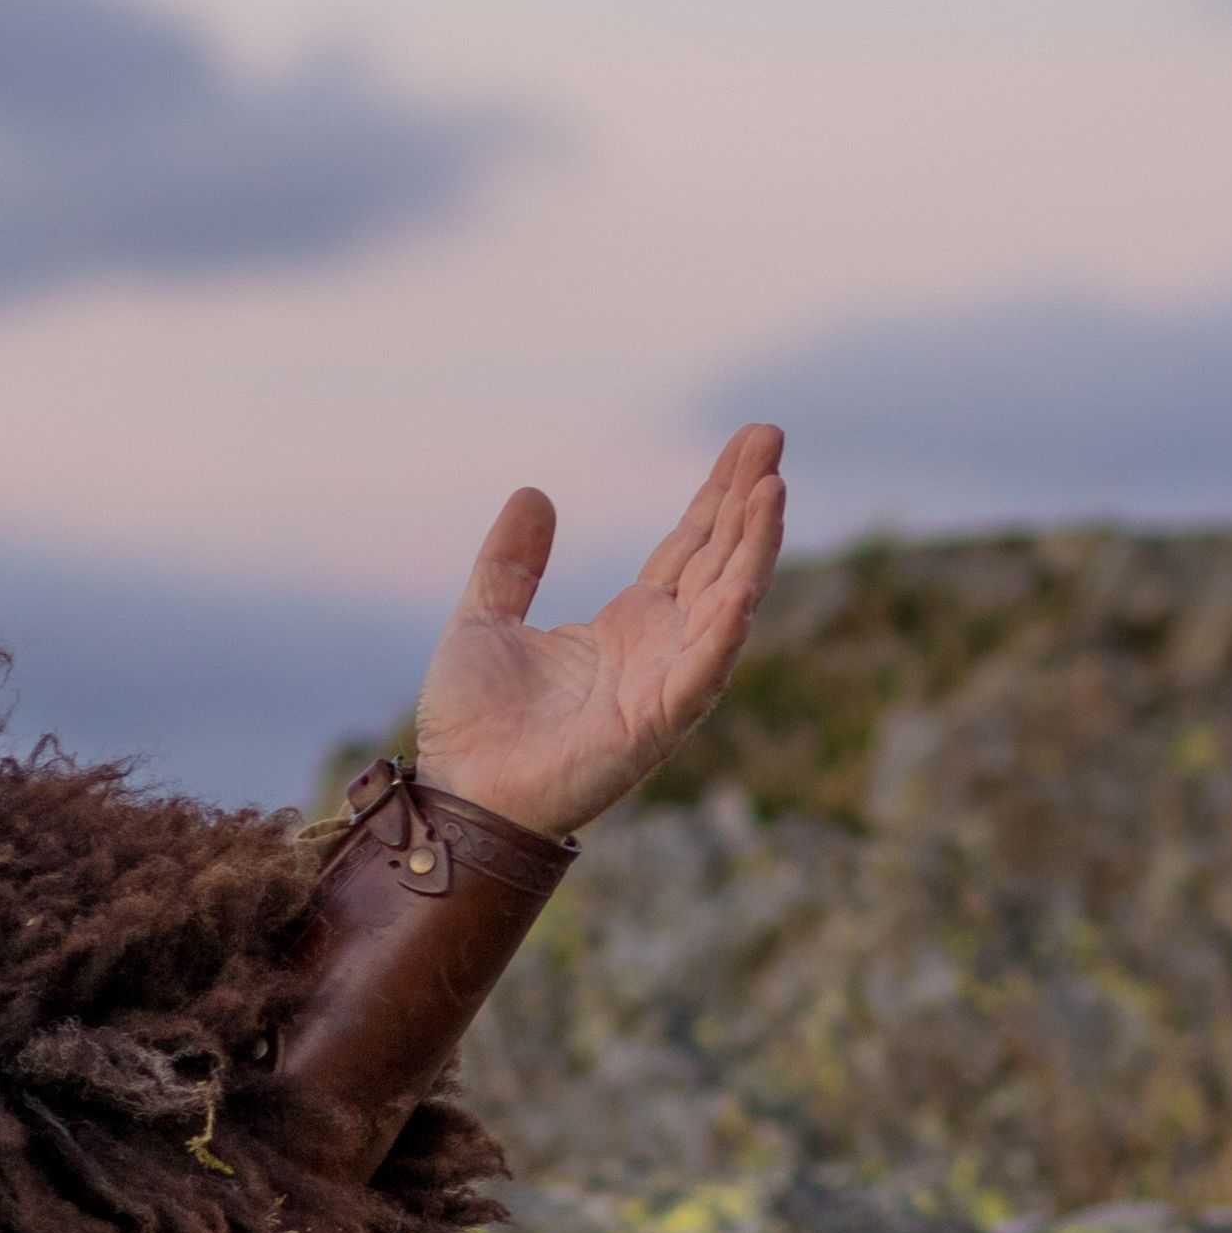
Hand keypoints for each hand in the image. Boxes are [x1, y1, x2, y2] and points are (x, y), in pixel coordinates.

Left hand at [400, 422, 785, 839]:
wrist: (458, 796)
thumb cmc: (474, 727)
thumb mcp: (484, 618)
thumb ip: (511, 562)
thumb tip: (534, 493)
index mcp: (627, 626)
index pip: (689, 547)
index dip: (719, 495)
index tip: (750, 443)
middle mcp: (659, 650)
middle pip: (718, 560)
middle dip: (747, 500)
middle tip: (772, 437)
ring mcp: (664, 685)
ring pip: (726, 604)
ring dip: (753, 548)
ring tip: (772, 488)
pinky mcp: (657, 723)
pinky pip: (704, 668)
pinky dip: (728, 624)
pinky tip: (748, 578)